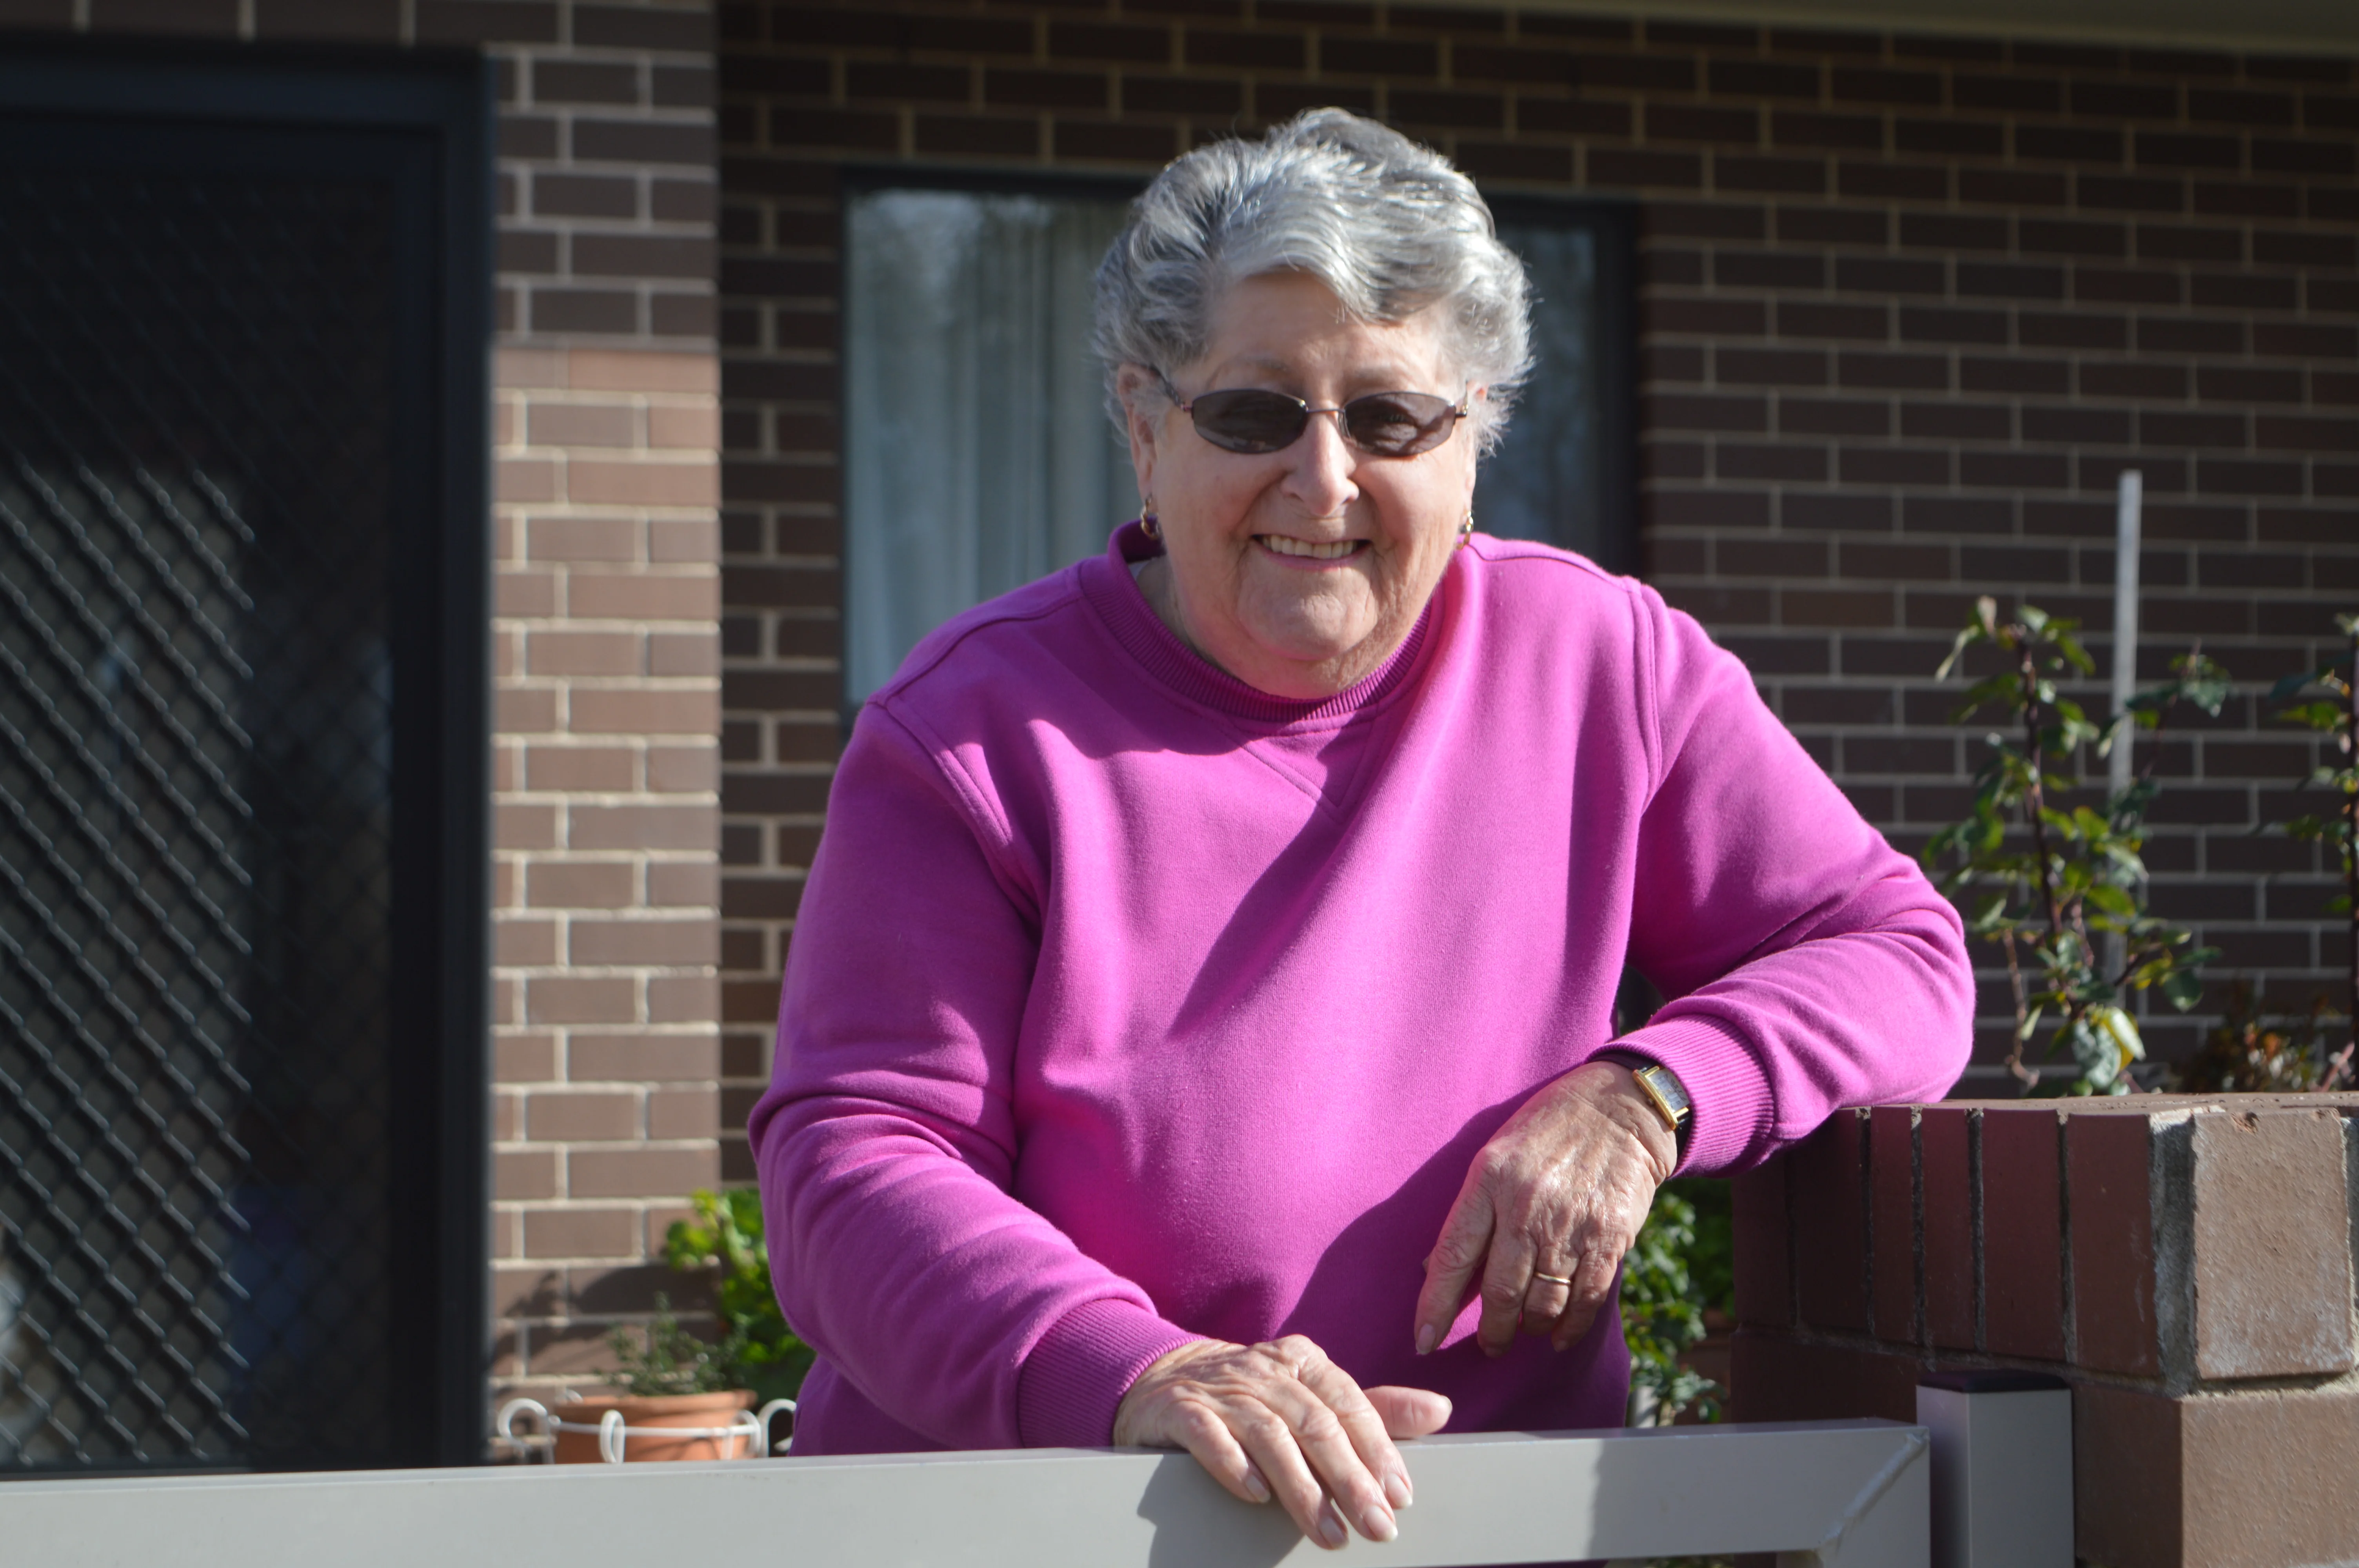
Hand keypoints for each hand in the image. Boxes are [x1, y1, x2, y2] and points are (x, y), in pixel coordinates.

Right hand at [1111, 1335, 1451, 1548]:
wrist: (1161, 1379)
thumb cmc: (1251, 1395)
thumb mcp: (1312, 1395)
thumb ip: (1374, 1407)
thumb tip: (1440, 1409)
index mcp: (1302, 1361)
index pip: (1349, 1403)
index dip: (1378, 1449)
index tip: (1401, 1495)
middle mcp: (1263, 1370)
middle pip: (1315, 1423)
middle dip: (1350, 1479)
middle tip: (1377, 1525)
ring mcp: (1220, 1389)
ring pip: (1269, 1435)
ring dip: (1302, 1488)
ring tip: (1329, 1532)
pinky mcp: (1180, 1410)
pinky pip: (1209, 1435)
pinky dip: (1233, 1464)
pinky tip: (1255, 1495)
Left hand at [1414, 1060, 1676, 1358]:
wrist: (1620, 1108)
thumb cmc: (1547, 1132)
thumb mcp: (1495, 1157)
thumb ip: (1470, 1213)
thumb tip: (1432, 1267)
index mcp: (1488, 1180)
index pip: (1453, 1256)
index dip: (1435, 1306)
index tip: (1423, 1342)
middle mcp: (1525, 1206)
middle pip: (1499, 1292)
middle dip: (1491, 1332)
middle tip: (1488, 1345)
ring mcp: (1569, 1224)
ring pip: (1541, 1303)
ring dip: (1528, 1329)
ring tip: (1522, 1332)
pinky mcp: (1609, 1237)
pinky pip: (1584, 1299)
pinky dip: (1569, 1327)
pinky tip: (1558, 1335)